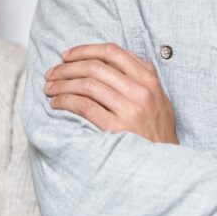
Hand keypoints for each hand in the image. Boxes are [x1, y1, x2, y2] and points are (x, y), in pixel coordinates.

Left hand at [45, 43, 178, 144]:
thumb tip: (113, 59)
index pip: (112, 52)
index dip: (85, 50)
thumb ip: (141, 76)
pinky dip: (66, 101)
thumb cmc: (158, 131)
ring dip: (63, 84)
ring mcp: (129, 109)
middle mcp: (140, 91)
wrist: (166, 164)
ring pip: (87, 84)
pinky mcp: (116, 128)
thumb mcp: (159, 97)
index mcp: (149, 79)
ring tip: (50, 88)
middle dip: (67, 67)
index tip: (67, 55)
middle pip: (95, 66)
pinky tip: (57, 103)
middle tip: (51, 73)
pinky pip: (84, 106)